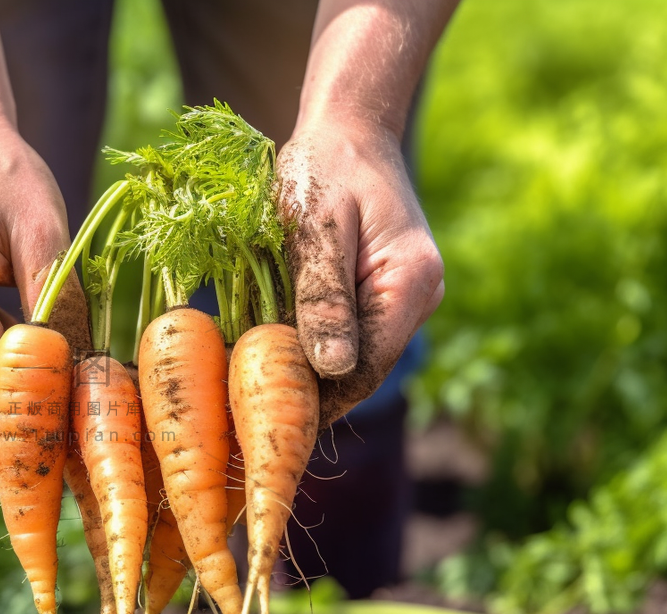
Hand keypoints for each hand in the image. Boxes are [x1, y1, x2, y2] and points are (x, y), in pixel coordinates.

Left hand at [277, 117, 444, 426]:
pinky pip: (344, 335)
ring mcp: (400, 299)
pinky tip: (267, 360)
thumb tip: (332, 369)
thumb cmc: (323, 167)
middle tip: (250, 426)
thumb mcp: (313, 227)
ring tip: (251, 400)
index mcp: (411, 282)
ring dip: (305, 373)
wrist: (345, 128)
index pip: (367, 366)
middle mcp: (416, 298)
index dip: (320, 402)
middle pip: (361, 369)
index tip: (270, 432)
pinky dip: (308, 347)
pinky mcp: (377, 295)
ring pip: (350, 356)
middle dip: (309, 393)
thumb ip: (322, 296)